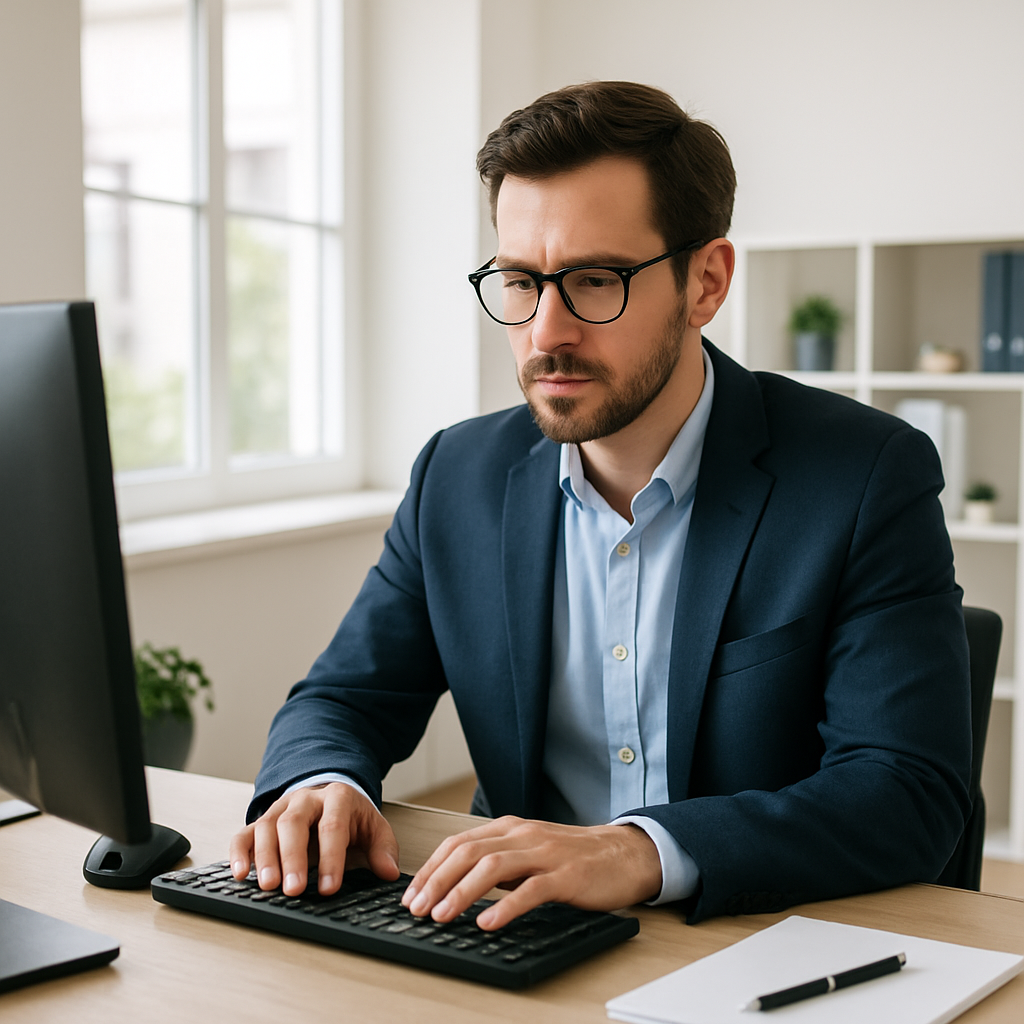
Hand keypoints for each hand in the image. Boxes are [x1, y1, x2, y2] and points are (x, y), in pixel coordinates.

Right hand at [228, 782, 399, 896]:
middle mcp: (305, 799)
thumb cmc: (351, 816)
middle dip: (293, 858)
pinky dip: (239, 853)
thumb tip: (389, 872)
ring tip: (268, 886)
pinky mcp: (261, 820)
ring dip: (265, 858)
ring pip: (267, 827)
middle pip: (294, 824)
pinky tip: (240, 874)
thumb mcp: (374, 826)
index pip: (332, 827)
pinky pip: (244, 833)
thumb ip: (383, 848)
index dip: (330, 858)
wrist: (329, 792)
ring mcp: (280, 808)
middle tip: (293, 890)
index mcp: (337, 798)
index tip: (329, 888)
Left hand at [400, 816, 660, 929]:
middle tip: (417, 908)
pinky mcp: (566, 875)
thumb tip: (456, 884)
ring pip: (492, 867)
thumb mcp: (529, 852)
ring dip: (462, 892)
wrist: (625, 854)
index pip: (458, 843)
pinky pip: (530, 890)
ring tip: (442, 916)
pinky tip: (488, 923)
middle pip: (468, 852)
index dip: (431, 869)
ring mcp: (545, 853)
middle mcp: (523, 835)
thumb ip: (498, 861)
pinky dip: (505, 907)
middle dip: (437, 881)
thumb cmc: (574, 857)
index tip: (411, 894)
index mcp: (510, 828)